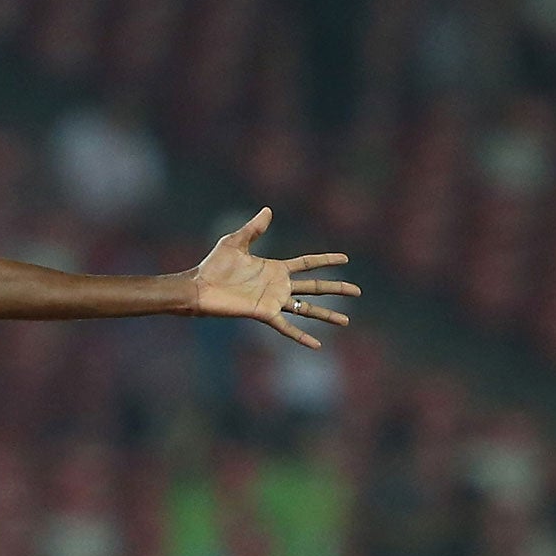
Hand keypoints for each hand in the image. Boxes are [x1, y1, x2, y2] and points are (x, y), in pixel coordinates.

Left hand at [191, 208, 358, 348]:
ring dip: (326, 315)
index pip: (308, 263)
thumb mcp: (235, 242)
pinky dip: (301, 336)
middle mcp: (278, 286)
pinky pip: (287, 327)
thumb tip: (268, 210)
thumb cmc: (213, 266)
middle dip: (336, 289)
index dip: (326, 260)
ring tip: (346, 321)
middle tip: (357, 292)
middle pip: (315, 287)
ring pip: (306, 308)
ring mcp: (272, 301)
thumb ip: (253, 228)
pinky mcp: (263, 313)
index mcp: (275, 268)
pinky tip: (317, 345)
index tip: (346, 259)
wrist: (198, 287)